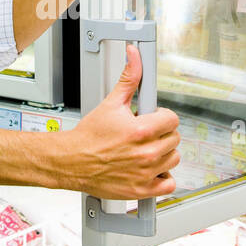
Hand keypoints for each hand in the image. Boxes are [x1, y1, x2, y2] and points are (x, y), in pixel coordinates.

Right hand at [61, 44, 179, 199]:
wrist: (72, 161)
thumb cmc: (89, 136)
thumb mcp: (111, 103)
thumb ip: (129, 78)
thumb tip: (135, 56)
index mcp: (141, 130)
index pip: (173, 119)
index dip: (163, 117)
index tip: (154, 119)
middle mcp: (146, 152)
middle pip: (174, 139)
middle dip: (162, 134)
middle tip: (146, 135)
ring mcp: (145, 172)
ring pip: (173, 159)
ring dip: (163, 154)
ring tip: (146, 150)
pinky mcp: (142, 189)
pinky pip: (168, 184)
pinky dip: (163, 178)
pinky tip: (152, 169)